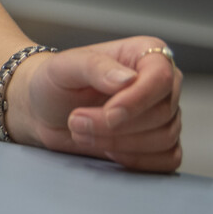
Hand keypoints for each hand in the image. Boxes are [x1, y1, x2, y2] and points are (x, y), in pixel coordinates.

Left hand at [9, 36, 182, 171]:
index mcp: (145, 54)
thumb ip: (94, 67)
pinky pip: (168, 160)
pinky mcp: (162, 144)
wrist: (45, 112)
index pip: (161, 77)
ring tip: (82, 132)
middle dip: (116, 125)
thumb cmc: (55, 83)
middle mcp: (162, 84)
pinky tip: (107, 149)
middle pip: (163, 112)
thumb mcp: (64, 67)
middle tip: (76, 121)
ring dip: (119, 143)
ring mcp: (166, 116)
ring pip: (164, 138)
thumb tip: (128, 79)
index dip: (137, 99)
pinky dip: (136, 160)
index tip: (109, 113)